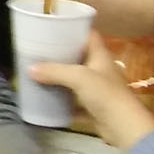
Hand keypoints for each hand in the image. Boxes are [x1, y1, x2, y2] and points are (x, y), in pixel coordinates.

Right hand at [28, 31, 153, 152]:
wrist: (123, 127)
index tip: (54, 26)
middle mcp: (99, 69)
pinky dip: (62, 100)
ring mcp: (97, 88)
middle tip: (39, 49)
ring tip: (38, 71)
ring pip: (75, 79)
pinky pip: (73, 100)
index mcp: (100, 55)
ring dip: (60, 77)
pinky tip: (47, 98)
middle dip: (61, 53)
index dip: (74, 28)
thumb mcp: (78, 77)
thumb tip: (29, 69)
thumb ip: (55, 71)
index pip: (88, 34)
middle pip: (78, 56)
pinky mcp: (93, 106)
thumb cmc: (105, 94)